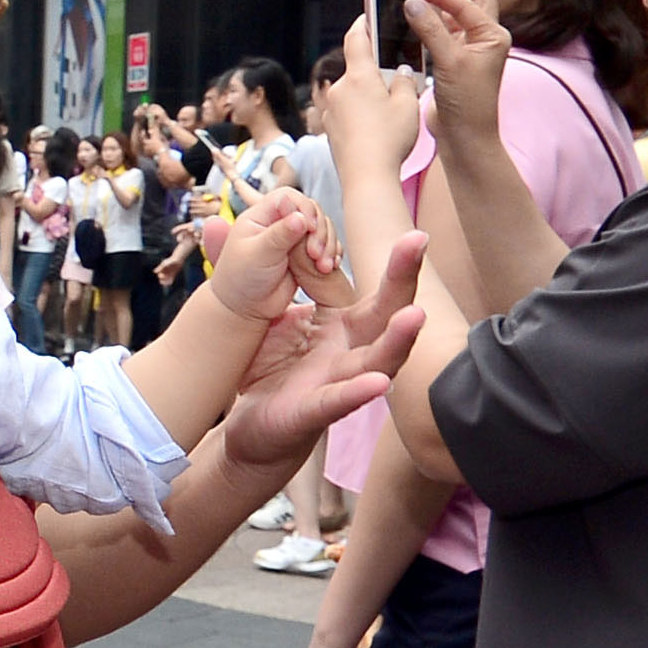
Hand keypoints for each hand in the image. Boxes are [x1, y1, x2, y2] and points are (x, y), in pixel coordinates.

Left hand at [202, 190, 340, 320]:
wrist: (244, 307)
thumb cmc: (242, 279)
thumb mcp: (259, 254)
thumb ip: (279, 235)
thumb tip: (300, 217)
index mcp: (259, 216)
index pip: (288, 197)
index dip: (304, 208)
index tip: (309, 228)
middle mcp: (277, 223)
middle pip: (310, 211)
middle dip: (319, 231)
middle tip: (315, 254)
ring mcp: (292, 239)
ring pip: (320, 229)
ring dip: (328, 245)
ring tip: (323, 266)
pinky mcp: (303, 255)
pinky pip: (325, 246)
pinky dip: (331, 254)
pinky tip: (330, 267)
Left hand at [219, 231, 427, 474]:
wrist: (252, 423)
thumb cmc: (272, 368)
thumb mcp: (269, 316)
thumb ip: (266, 277)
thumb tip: (227, 225)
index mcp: (342, 328)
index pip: (374, 295)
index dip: (396, 267)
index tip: (416, 233)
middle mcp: (349, 353)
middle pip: (385, 318)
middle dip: (403, 284)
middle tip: (419, 245)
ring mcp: (337, 383)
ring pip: (376, 362)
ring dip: (396, 340)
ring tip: (415, 315)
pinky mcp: (314, 413)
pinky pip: (338, 402)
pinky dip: (356, 393)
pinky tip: (378, 384)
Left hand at [327, 12, 424, 180]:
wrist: (366, 176)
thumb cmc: (390, 139)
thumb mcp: (408, 106)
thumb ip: (405, 83)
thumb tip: (401, 73)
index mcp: (358, 77)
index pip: (356, 40)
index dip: (361, 25)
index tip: (365, 17)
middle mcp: (338, 89)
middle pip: (356, 71)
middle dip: (373, 75)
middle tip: (394, 84)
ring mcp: (330, 109)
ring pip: (352, 94)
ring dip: (367, 98)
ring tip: (389, 115)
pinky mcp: (329, 128)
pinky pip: (346, 113)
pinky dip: (359, 115)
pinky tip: (375, 131)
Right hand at [405, 0, 509, 145]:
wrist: (466, 135)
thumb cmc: (467, 102)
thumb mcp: (448, 62)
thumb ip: (430, 29)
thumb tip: (411, 2)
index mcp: (492, 35)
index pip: (468, 0)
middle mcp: (485, 37)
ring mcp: (470, 47)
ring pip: (457, 12)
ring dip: (439, 1)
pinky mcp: (455, 57)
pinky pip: (444, 29)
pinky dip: (430, 19)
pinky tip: (413, 19)